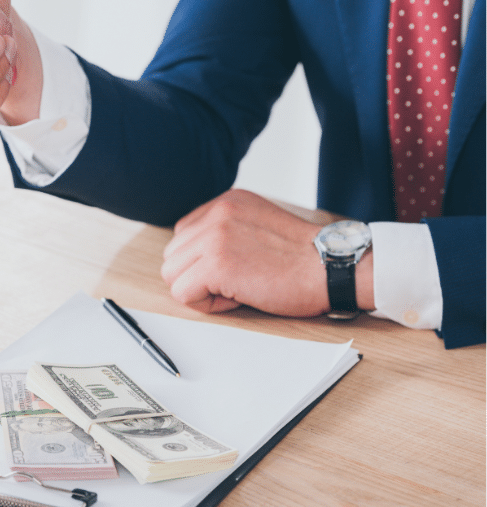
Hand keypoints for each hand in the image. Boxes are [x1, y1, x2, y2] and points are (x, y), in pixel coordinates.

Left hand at [161, 189, 371, 316]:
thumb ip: (226, 229)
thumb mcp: (259, 224)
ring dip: (201, 289)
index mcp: (226, 201)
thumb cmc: (303, 256)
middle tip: (237, 281)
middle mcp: (216, 213)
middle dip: (198, 276)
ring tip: (238, 288)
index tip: (236, 267)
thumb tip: (195, 255)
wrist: (333, 267)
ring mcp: (214, 237)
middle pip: (173, 255)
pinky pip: (183, 293)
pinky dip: (207, 304)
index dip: (203, 260)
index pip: (184, 235)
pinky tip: (238, 297)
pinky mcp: (216, 264)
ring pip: (172, 274)